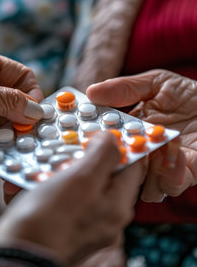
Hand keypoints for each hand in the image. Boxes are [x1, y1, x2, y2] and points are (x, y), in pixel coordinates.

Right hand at [0, 131, 143, 265]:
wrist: (14, 257)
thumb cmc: (47, 222)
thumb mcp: (80, 179)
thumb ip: (102, 155)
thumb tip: (112, 138)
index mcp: (117, 205)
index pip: (132, 164)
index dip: (120, 141)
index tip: (103, 125)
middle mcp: (105, 215)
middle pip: (101, 170)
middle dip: (80, 153)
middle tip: (65, 143)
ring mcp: (83, 220)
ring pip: (75, 180)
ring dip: (55, 167)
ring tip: (37, 164)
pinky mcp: (61, 222)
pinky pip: (56, 193)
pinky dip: (41, 183)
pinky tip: (24, 181)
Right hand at [86, 69, 196, 201]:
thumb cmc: (193, 95)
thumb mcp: (158, 83)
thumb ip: (125, 88)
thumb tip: (90, 92)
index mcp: (133, 128)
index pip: (107, 136)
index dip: (93, 136)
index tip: (81, 130)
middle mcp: (145, 150)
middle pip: (119, 163)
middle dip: (112, 158)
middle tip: (110, 146)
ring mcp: (164, 165)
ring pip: (139, 181)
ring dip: (141, 167)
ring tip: (148, 147)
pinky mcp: (185, 174)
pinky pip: (170, 184)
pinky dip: (168, 173)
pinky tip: (172, 150)